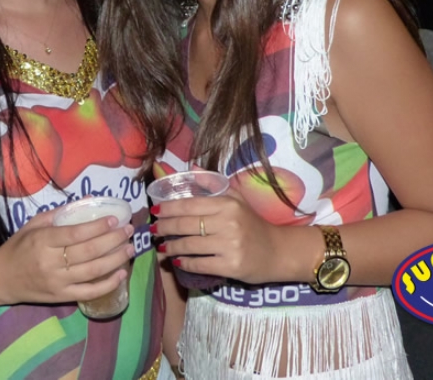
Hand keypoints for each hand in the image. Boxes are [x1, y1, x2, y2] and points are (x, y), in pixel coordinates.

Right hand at [0, 208, 135, 305]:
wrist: (1, 278)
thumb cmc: (19, 247)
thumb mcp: (34, 224)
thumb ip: (60, 213)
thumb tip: (89, 200)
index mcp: (43, 241)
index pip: (75, 234)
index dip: (98, 227)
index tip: (115, 219)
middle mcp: (50, 262)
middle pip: (89, 252)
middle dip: (113, 240)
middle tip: (128, 231)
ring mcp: (57, 282)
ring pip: (93, 271)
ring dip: (115, 259)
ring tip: (129, 248)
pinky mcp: (61, 297)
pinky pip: (89, 292)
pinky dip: (108, 284)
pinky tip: (121, 273)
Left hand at [153, 189, 302, 284]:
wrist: (278, 251)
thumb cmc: (253, 223)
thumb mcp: (237, 199)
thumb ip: (213, 184)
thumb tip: (193, 166)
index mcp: (227, 204)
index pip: (189, 204)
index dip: (168, 208)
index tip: (155, 211)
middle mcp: (228, 223)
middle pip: (185, 225)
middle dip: (164, 228)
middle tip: (154, 231)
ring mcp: (229, 245)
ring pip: (189, 246)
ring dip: (171, 247)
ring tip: (163, 247)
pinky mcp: (230, 266)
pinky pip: (199, 264)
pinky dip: (185, 263)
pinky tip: (178, 261)